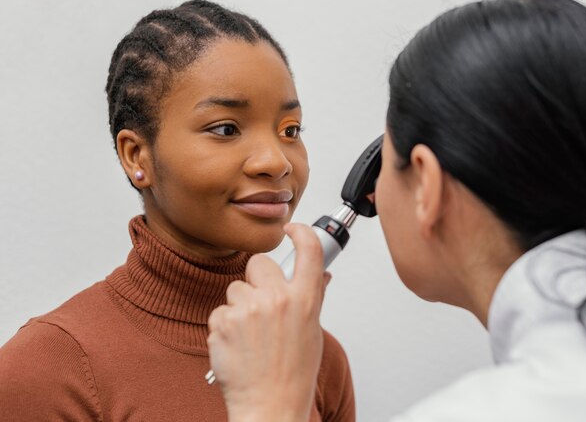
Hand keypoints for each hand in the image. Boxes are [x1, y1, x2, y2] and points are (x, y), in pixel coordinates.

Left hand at [208, 223, 330, 421]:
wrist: (269, 406)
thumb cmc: (293, 374)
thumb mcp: (311, 332)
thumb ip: (311, 298)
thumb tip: (318, 275)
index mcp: (305, 300)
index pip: (309, 249)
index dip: (300, 231)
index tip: (291, 228)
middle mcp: (277, 299)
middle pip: (258, 262)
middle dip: (256, 278)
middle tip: (260, 303)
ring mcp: (248, 309)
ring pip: (234, 288)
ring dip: (238, 305)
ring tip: (250, 334)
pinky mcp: (223, 322)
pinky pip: (219, 311)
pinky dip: (225, 325)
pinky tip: (237, 345)